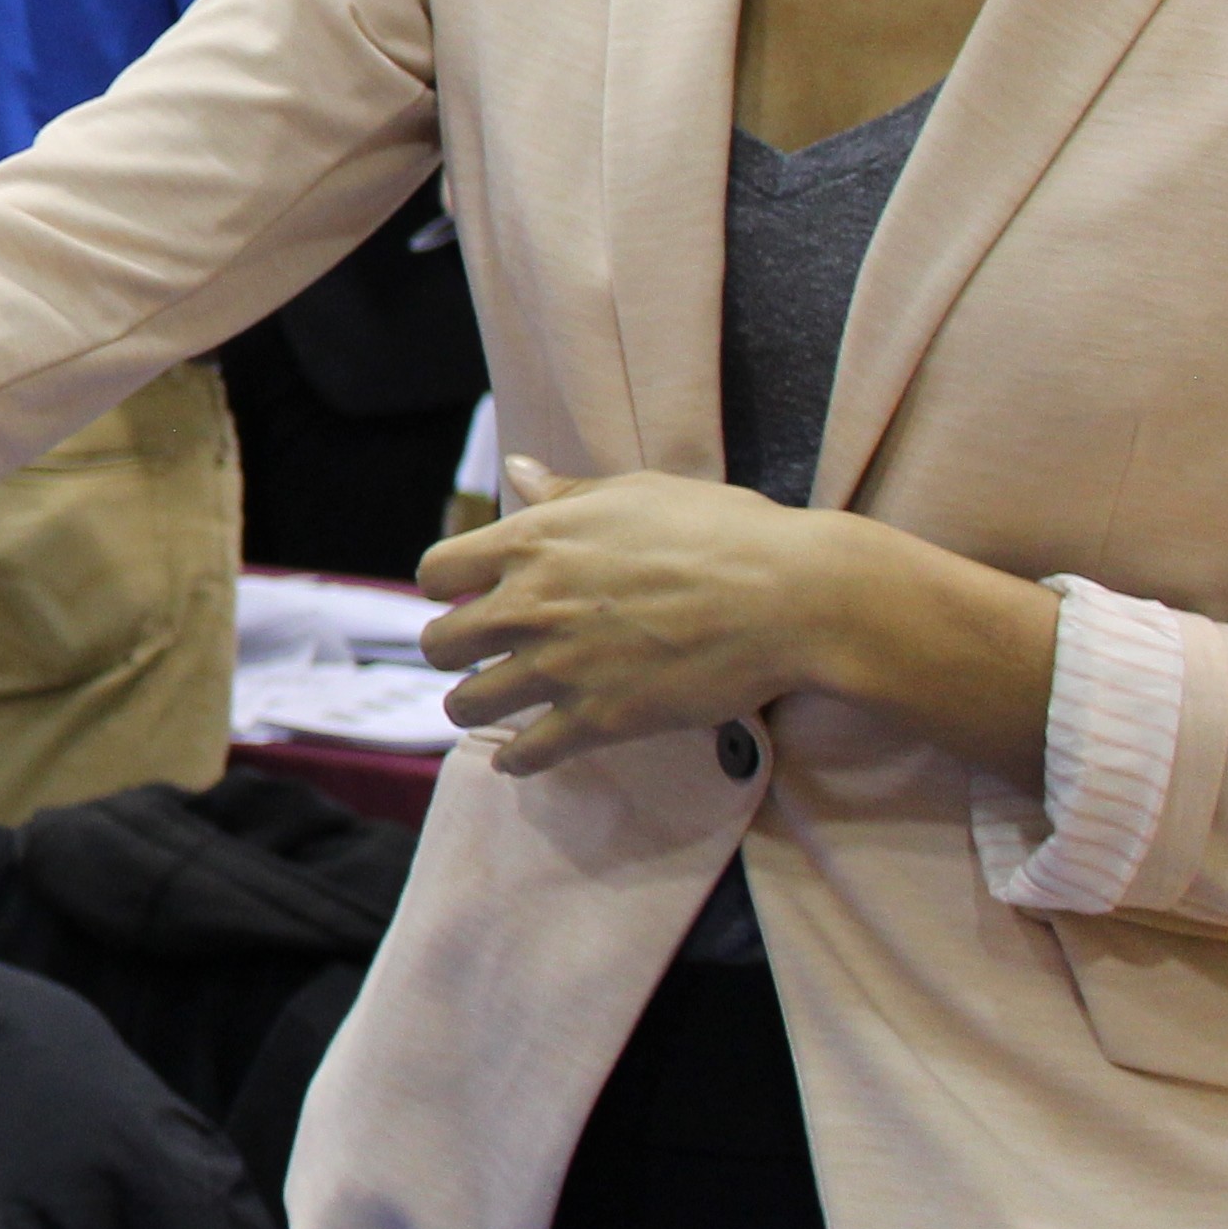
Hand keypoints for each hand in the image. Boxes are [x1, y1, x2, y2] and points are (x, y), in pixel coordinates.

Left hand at [418, 460, 850, 776]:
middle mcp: (531, 605)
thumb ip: (564, 494)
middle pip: (441, 642)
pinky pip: (528, 751)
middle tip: (468, 653)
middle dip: (449, 648)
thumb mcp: (636, 493)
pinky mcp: (599, 718)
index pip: (437, 571)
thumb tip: (518, 469)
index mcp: (533, 542)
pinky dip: (517, 759)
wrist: (790, 598)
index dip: (443, 586)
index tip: (457, 594)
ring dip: (471, 705)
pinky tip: (517, 759)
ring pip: (468, 702)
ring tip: (483, 703)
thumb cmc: (723, 532)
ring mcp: (560, 667)